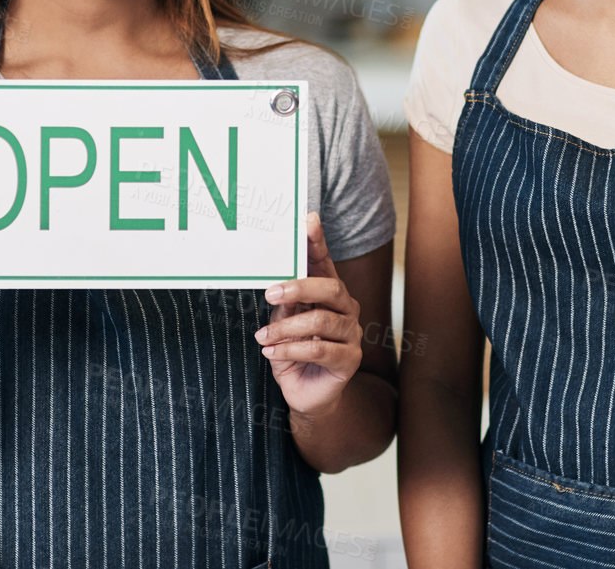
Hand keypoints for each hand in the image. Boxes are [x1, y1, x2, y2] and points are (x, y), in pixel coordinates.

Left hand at [257, 212, 361, 417]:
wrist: (306, 393)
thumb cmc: (293, 352)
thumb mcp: (282, 324)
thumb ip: (284, 305)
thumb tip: (276, 288)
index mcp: (329, 294)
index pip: (324, 263)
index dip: (318, 242)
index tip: (309, 221)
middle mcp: (346, 309)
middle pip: (330, 288)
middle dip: (299, 288)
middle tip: (271, 294)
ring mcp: (351, 334)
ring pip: (321, 321)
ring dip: (286, 328)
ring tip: (263, 336)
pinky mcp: (349, 359)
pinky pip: (318, 349)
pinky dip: (290, 350)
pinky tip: (271, 352)